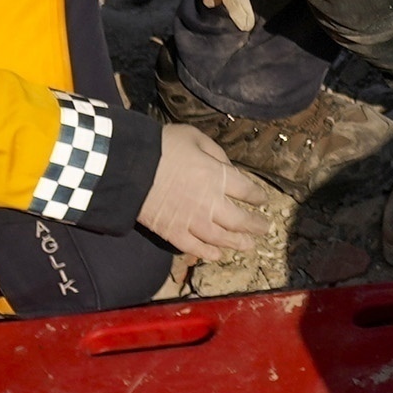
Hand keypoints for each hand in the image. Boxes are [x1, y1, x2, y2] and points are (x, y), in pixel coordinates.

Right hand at [143, 124, 286, 260]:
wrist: (127, 167)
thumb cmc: (161, 147)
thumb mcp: (194, 137)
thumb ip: (216, 153)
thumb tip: (228, 167)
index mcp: (218, 176)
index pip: (247, 191)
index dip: (258, 197)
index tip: (263, 201)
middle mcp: (210, 202)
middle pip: (240, 220)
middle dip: (255, 225)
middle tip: (264, 228)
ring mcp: (192, 221)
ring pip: (221, 238)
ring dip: (238, 243)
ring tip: (249, 245)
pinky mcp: (172, 233)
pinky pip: (195, 248)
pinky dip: (208, 253)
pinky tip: (217, 255)